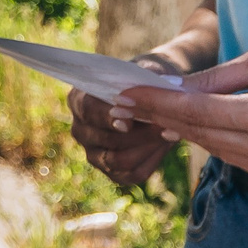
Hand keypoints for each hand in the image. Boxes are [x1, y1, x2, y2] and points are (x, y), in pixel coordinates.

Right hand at [68, 51, 184, 186]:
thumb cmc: (144, 81)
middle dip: (138, 134)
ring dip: (147, 148)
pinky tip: (165, 145)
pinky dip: (152, 160)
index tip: (131, 116)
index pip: (88, 110)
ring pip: (119, 160)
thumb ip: (140, 83)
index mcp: (78, 101)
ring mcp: (94, 153)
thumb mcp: (142, 73)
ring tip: (168, 134)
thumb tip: (138, 100)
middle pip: (105, 139)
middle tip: (164, 126)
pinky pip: (132, 173)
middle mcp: (81, 130)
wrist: (151, 96)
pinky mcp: (112, 171)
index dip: (108, 115)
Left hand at [107, 44, 247, 188]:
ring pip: (214, 149)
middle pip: (199, 134)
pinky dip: (215, 141)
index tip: (124, 93)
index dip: (155, 102)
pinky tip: (195, 125)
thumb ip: (216, 79)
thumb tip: (171, 88)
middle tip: (126, 102)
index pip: (195, 112)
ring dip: (184, 130)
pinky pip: (236, 159)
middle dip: (160, 116)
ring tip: (152, 111)